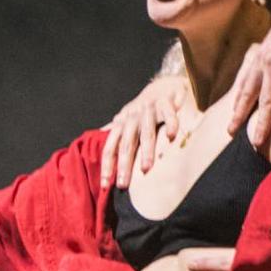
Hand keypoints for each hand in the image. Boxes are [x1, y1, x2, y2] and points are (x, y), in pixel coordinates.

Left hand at [100, 74, 186, 188]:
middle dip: (124, 164)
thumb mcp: (125, 120)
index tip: (104, 185)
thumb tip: (98, 142)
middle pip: (126, 143)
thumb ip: (114, 133)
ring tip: (146, 169)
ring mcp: (149, 110)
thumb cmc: (144, 108)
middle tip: (123, 184)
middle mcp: (133, 118)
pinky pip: (168, 114)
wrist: (163, 85)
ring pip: (146, 132)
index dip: (106, 166)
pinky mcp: (166, 103)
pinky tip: (172, 137)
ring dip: (146, 150)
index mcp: (121, 124)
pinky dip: (171, 124)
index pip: (110, 147)